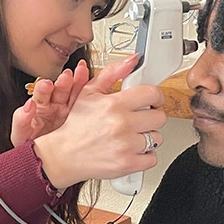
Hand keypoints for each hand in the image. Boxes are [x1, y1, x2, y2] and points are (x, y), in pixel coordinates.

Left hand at [11, 60, 89, 145]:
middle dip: (64, 82)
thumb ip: (21, 119)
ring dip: (79, 82)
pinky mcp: (83, 118)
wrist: (46, 163)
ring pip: (76, 93)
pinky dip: (92, 93)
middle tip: (67, 76)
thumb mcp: (21, 135)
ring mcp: (71, 111)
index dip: (44, 89)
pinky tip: (96, 85)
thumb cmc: (32, 147)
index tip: (46, 85)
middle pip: (60, 90)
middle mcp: (56, 106)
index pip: (42, 94)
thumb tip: (28, 105)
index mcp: (41, 107)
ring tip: (82, 72)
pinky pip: (89, 103)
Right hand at [33, 54, 166, 188]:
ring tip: (133, 136)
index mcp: (114, 104)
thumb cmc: (76, 125)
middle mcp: (122, 124)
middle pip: (159, 117)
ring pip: (157, 138)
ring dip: (148, 137)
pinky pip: (152, 158)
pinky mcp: (127, 164)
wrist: (64, 155)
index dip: (156, 96)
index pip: (152, 94)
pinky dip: (145, 156)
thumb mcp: (89, 92)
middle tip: (141, 119)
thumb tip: (132, 60)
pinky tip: (133, 150)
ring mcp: (126, 145)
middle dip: (152, 117)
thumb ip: (112, 73)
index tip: (153, 100)